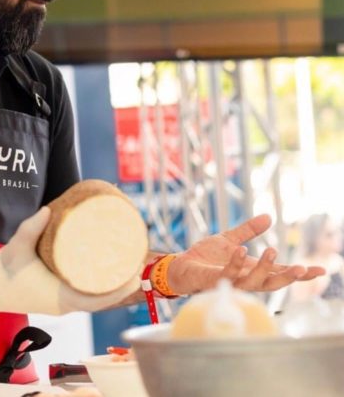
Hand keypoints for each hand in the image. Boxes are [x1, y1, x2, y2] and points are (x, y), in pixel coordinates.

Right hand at [0, 207, 140, 314]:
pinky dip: (101, 286)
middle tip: (137, 259)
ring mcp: (62, 302)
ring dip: (114, 285)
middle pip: (103, 299)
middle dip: (123, 283)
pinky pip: (87, 294)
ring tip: (129, 262)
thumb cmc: (2, 271)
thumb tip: (47, 210)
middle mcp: (64, 304)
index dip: (119, 290)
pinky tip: (109, 271)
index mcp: (59, 298)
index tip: (134, 274)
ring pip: (96, 297)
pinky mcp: (59, 295)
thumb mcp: (15, 247)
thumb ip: (30, 228)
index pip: (97, 301)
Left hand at [166, 214, 324, 294]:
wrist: (180, 266)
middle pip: (272, 284)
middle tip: (302, 268)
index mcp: (251, 270)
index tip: (321, 270)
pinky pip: (228, 275)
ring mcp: (229, 283)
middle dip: (288, 278)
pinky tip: (240, 250)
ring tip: (271, 250)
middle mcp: (243, 280)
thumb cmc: (205, 257)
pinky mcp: (213, 282)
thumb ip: (248, 230)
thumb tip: (268, 216)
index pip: (279, 273)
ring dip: (263, 269)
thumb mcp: (229, 239)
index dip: (299, 273)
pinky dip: (235, 263)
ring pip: (252, 283)